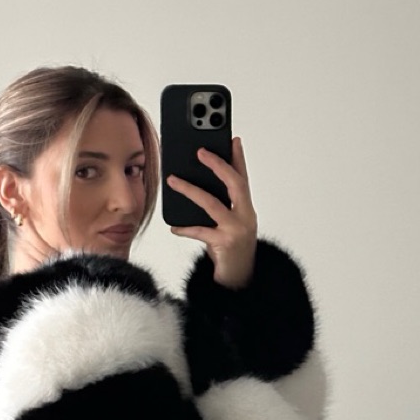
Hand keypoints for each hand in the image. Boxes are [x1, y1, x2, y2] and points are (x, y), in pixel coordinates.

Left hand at [167, 137, 256, 288]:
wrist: (240, 281)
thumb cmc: (230, 252)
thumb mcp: (228, 225)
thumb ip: (219, 206)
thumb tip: (196, 186)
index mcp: (246, 210)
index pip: (243, 178)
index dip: (238, 158)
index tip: (233, 138)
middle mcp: (246, 217)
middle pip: (235, 184)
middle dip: (218, 165)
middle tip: (201, 151)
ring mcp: (237, 230)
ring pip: (213, 204)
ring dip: (191, 190)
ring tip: (173, 181)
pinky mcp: (225, 244)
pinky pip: (202, 231)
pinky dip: (186, 228)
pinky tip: (174, 227)